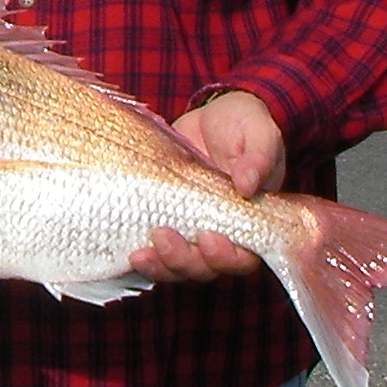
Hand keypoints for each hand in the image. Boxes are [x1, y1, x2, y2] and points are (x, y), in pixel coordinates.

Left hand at [129, 90, 287, 284]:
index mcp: (250, 225)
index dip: (226, 257)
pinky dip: (142, 257)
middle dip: (183, 260)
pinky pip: (153, 251)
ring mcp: (189, 232)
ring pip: (176, 266)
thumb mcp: (258, 133)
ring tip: (140, 252)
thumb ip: (259, 157)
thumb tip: (248, 184)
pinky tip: (127, 251)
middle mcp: (221, 237)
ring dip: (159, 264)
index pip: (243, 258)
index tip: (209, 238)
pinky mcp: (163, 222)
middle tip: (163, 236)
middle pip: (203, 268)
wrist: (212, 118)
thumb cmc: (244, 128)